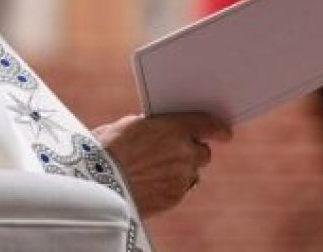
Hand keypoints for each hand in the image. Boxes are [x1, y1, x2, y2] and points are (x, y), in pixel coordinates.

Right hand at [93, 112, 231, 216]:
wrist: (97, 185)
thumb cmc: (106, 150)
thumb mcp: (129, 126)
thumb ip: (153, 127)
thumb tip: (160, 131)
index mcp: (174, 128)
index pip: (209, 125)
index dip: (219, 128)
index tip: (225, 132)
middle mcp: (184, 152)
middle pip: (203, 152)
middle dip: (193, 151)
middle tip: (177, 151)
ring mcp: (181, 177)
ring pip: (192, 173)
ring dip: (183, 170)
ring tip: (161, 170)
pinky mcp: (173, 197)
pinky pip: (181, 190)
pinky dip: (172, 186)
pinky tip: (154, 184)